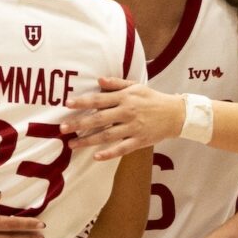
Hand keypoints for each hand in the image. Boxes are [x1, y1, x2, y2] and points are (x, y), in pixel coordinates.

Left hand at [60, 79, 186, 161]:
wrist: (175, 114)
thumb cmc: (152, 98)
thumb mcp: (136, 86)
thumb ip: (116, 84)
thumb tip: (98, 80)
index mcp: (125, 98)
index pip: (99, 99)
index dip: (83, 102)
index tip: (67, 104)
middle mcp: (127, 112)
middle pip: (99, 119)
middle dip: (79, 124)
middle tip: (62, 128)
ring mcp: (133, 127)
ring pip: (107, 135)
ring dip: (88, 141)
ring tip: (72, 144)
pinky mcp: (139, 140)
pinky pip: (122, 148)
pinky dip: (109, 153)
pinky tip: (96, 156)